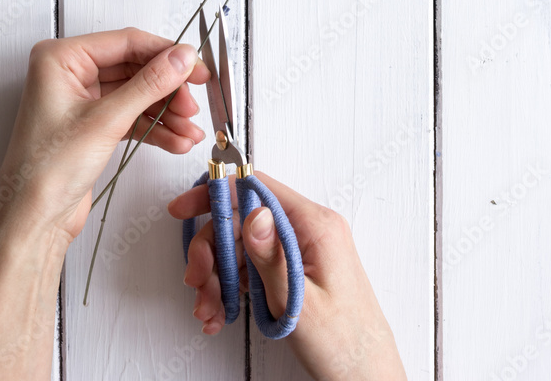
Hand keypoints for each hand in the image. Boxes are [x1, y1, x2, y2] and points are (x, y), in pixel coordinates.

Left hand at [0, 28, 209, 243]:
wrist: (32, 221)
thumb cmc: (45, 171)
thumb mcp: (105, 121)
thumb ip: (149, 85)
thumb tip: (181, 58)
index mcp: (60, 58)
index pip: (125, 42)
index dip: (165, 53)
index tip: (195, 66)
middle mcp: (69, 73)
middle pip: (135, 68)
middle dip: (167, 89)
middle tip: (193, 103)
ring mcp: (82, 99)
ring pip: (137, 93)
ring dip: (166, 112)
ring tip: (190, 130)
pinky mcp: (92, 124)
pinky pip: (131, 115)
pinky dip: (154, 127)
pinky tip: (177, 140)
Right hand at [168, 172, 406, 380]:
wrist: (366, 377)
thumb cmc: (343, 344)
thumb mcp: (299, 303)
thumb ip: (272, 256)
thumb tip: (253, 213)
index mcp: (315, 226)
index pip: (257, 187)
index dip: (217, 194)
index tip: (184, 208)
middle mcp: (309, 229)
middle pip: (244, 219)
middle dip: (212, 250)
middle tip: (197, 281)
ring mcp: (302, 249)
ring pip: (244, 246)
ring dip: (219, 275)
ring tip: (209, 308)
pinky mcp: (296, 269)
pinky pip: (255, 266)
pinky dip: (233, 287)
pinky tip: (222, 312)